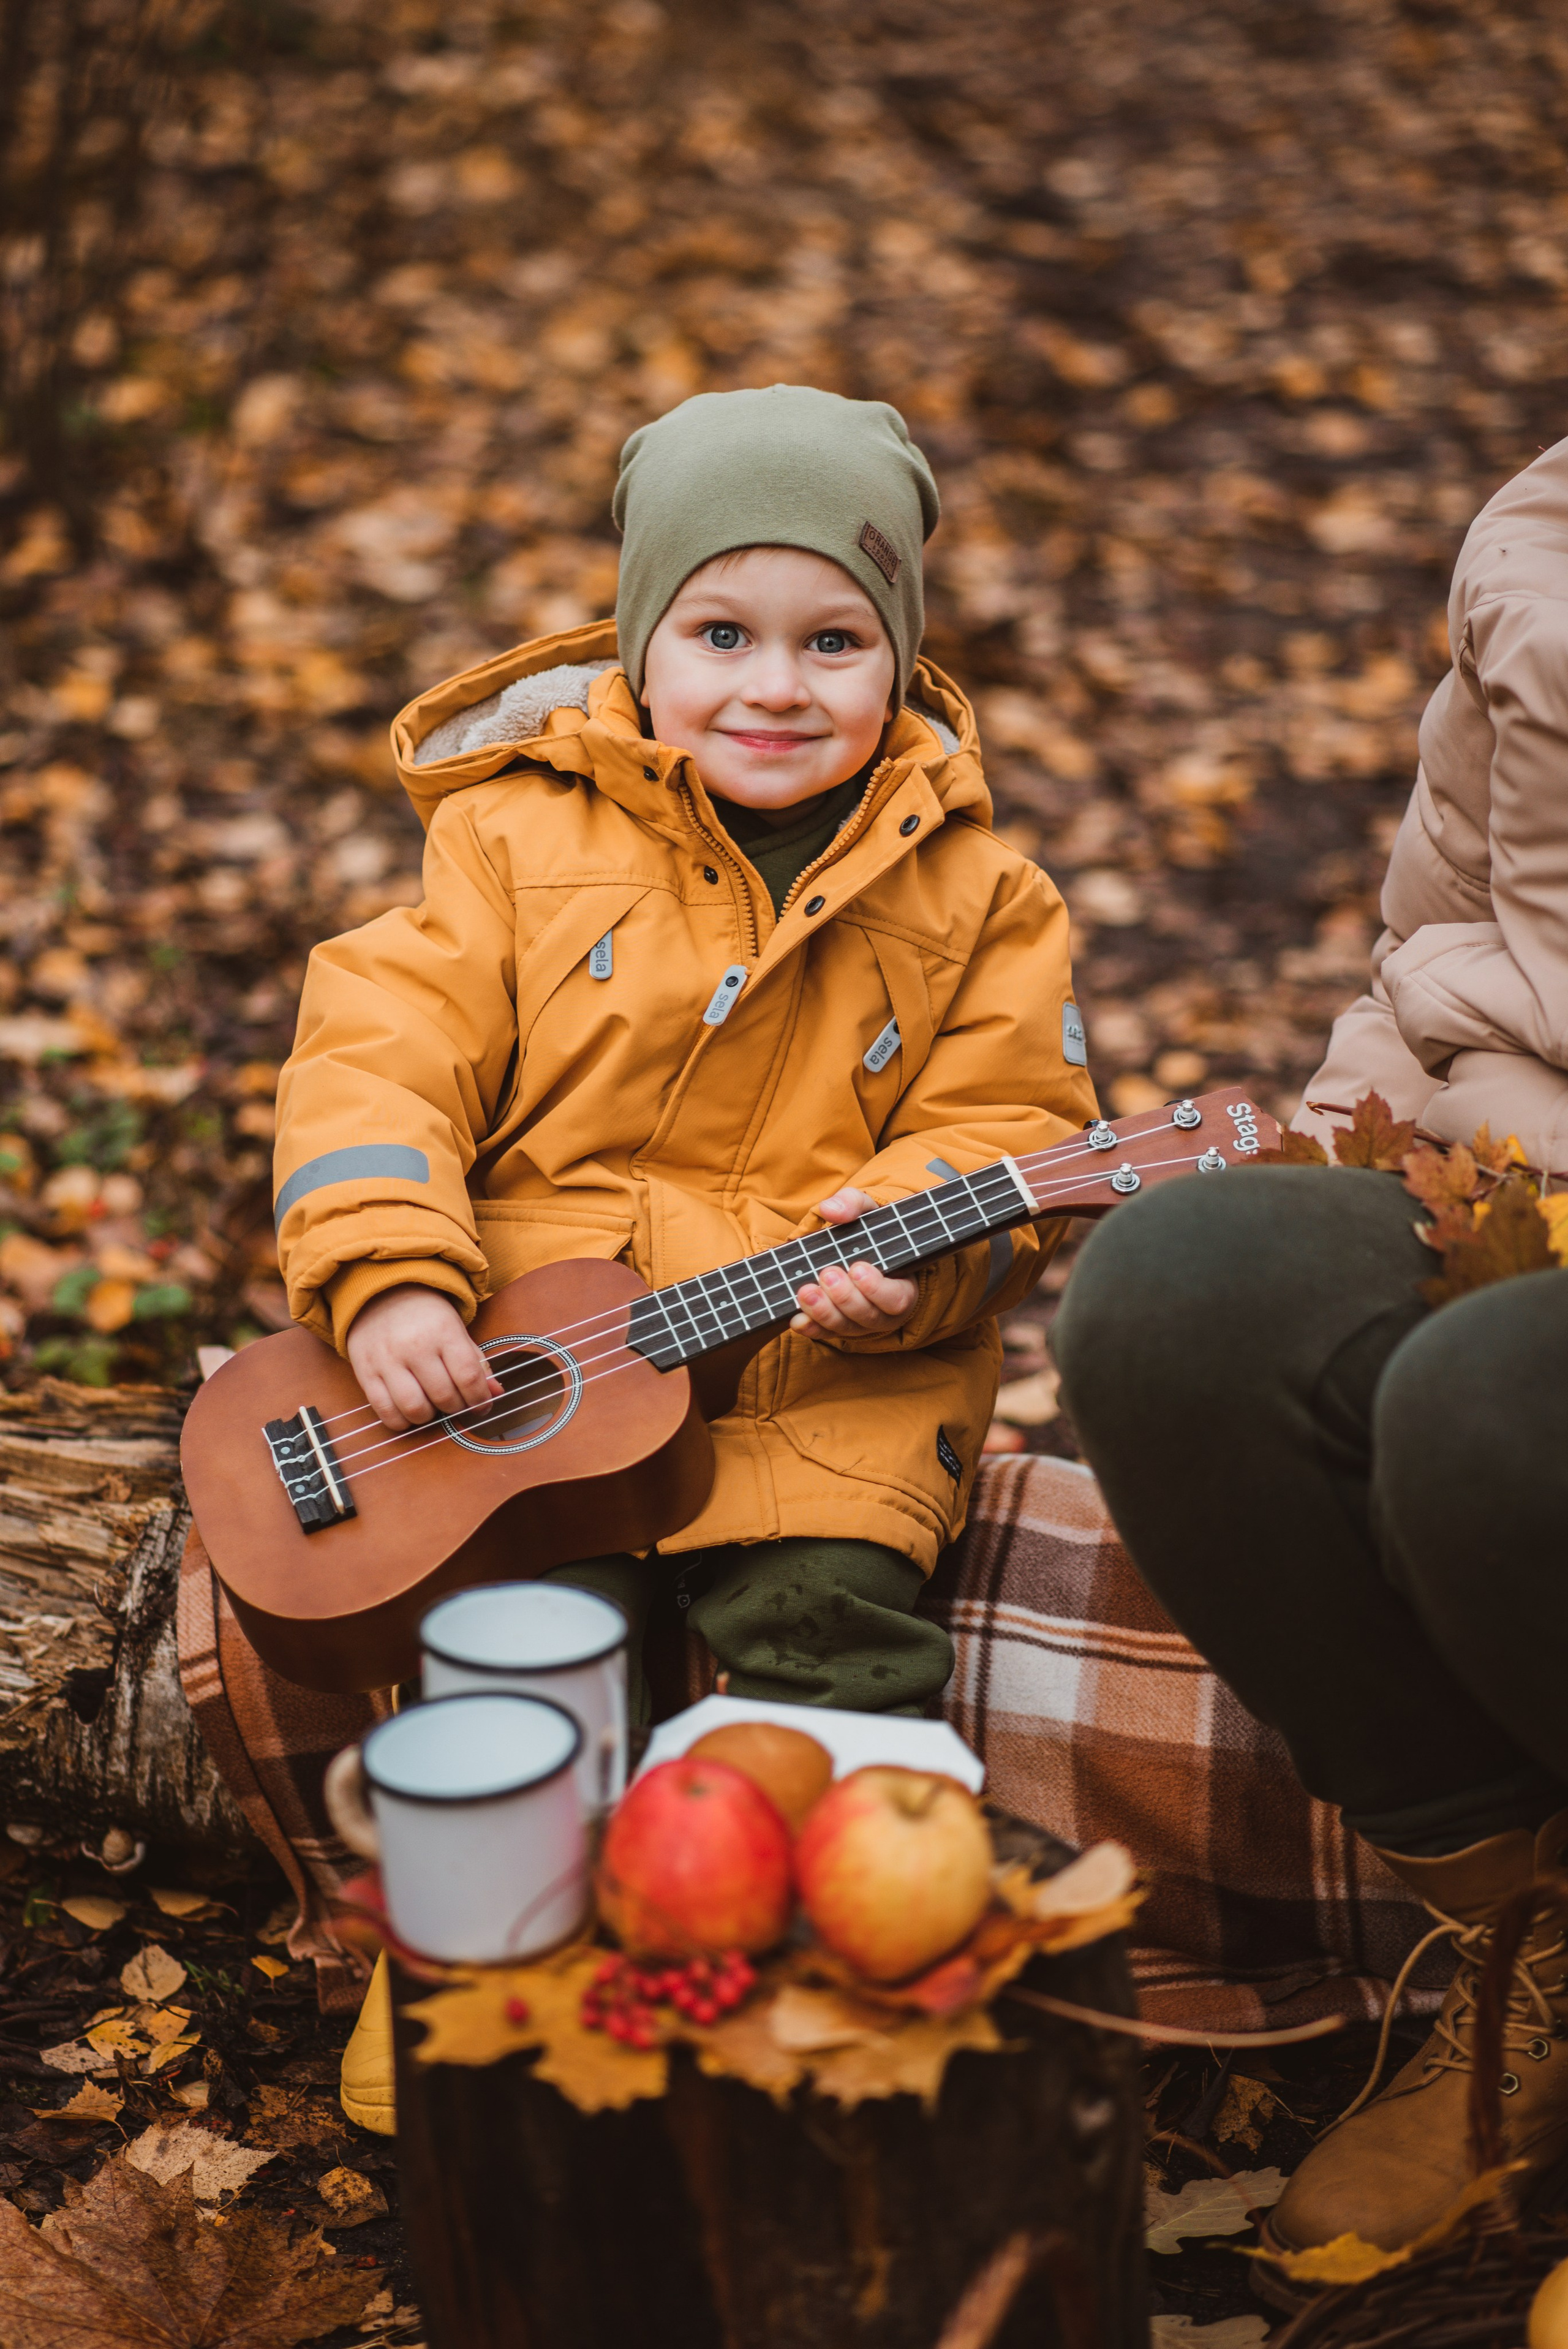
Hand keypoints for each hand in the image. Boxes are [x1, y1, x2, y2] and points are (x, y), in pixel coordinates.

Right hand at [345, 1284, 501, 1433]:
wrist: (380, 1295)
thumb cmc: (425, 1316)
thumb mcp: (456, 1330)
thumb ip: (477, 1363)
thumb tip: (495, 1392)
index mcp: (443, 1331)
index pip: (468, 1376)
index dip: (480, 1398)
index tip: (482, 1406)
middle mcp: (414, 1346)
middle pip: (444, 1396)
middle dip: (456, 1407)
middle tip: (455, 1402)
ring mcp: (387, 1360)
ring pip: (415, 1408)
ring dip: (429, 1416)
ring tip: (432, 1406)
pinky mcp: (366, 1372)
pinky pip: (385, 1411)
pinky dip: (402, 1421)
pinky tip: (410, 1412)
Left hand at [790, 1187, 918, 1339]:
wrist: (857, 1247)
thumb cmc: (868, 1229)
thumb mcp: (866, 1210)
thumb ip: (853, 1204)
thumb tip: (831, 1210)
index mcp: (902, 1285)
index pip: (897, 1298)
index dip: (877, 1289)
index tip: (857, 1268)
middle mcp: (884, 1311)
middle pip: (868, 1315)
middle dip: (845, 1297)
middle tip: (827, 1274)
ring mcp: (859, 1321)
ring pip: (846, 1327)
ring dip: (824, 1312)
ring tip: (805, 1292)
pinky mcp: (838, 1326)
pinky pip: (825, 1333)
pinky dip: (811, 1328)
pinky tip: (797, 1319)